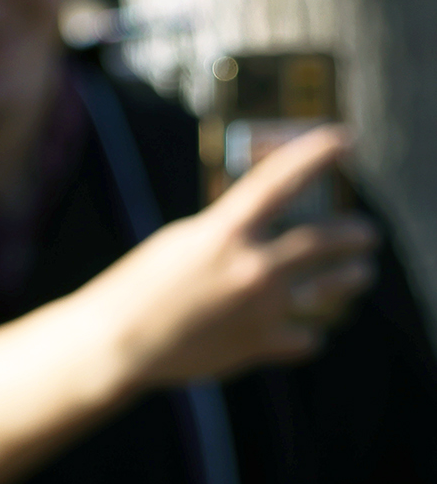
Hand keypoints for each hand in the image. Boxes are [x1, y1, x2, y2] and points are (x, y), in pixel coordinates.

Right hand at [86, 126, 377, 388]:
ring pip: (333, 290)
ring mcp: (262, 308)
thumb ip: (226, 234)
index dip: (315, 154)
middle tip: (366, 234)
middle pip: (327, 240)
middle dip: (356, 235)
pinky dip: (309, 332)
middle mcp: (252, 266)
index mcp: (224, 232)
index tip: (345, 138)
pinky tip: (307, 331)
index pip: (280, 181)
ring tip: (358, 275)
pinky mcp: (261, 345)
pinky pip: (308, 337)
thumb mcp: (178, 243)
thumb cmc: (136, 290)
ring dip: (351, 279)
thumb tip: (264, 234)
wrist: (116, 345)